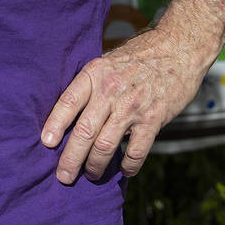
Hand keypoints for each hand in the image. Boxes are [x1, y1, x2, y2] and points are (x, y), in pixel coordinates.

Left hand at [40, 28, 207, 183]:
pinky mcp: (154, 119)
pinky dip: (129, 166)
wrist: (178, 48)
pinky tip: (124, 171)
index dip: (54, 125)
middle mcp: (110, 91)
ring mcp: (132, 107)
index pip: (67, 103)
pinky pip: (136, 150)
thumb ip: (89, 86)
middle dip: (70, 158)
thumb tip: (68, 115)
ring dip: (95, 165)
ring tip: (91, 174)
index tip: (45, 143)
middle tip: (63, 176)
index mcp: (94, 75)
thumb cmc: (137, 57)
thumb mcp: (106, 62)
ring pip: (105, 145)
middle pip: (83, 131)